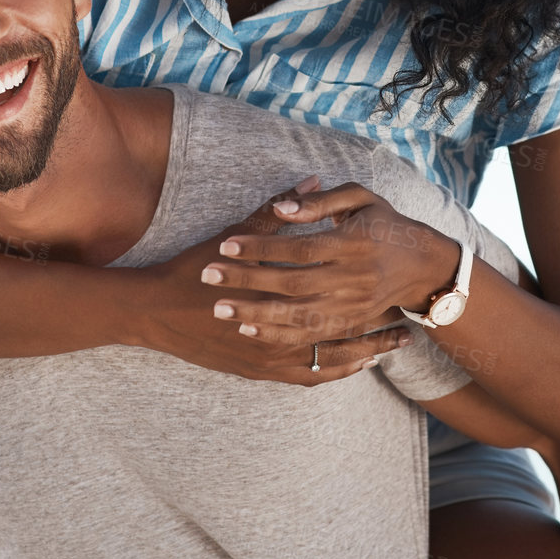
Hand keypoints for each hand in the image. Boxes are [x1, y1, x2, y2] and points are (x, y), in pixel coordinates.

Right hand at [136, 177, 413, 385]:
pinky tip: (350, 368)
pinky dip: (333, 372)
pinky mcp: (258, 371)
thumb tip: (310, 180)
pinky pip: (308, 377)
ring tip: (388, 352)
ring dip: (362, 356)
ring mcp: (270, 357)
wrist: (153, 310)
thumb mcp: (237, 234)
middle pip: (343, 334)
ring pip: (331, 362)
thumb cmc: (194, 268)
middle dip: (378, 333)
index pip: (339, 297)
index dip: (374, 298)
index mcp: (280, 293)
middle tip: (407, 331)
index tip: (399, 294)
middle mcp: (281, 331)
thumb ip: (277, 212)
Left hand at [200, 178, 460, 347]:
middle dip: (247, 281)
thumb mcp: (361, 198)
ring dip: (256, 314)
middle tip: (209, 276)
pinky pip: (311, 338)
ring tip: (220, 307)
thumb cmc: (385, 223)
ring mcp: (353, 307)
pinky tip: (250, 328)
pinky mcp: (349, 325)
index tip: (225, 245)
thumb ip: (321, 202)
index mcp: (354, 245)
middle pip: (291, 284)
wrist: (423, 265)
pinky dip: (280, 335)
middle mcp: (354, 279)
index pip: (298, 248)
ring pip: (298, 316)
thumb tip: (284, 206)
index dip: (260, 247)